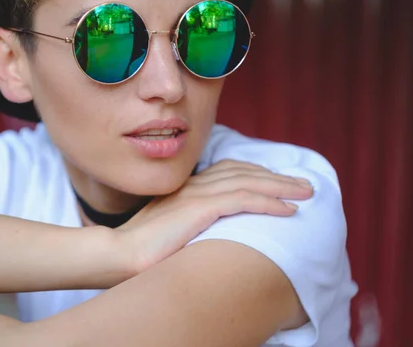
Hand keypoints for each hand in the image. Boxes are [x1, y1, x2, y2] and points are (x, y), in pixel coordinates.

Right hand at [115, 159, 313, 273]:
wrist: (120, 254)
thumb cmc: (142, 250)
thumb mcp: (170, 229)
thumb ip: (190, 221)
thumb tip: (210, 231)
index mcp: (186, 187)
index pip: (229, 170)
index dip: (257, 174)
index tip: (279, 183)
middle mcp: (193, 184)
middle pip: (243, 172)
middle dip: (276, 177)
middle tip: (303, 185)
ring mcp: (195, 194)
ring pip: (248, 183)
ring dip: (281, 187)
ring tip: (306, 194)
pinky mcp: (199, 208)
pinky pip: (242, 200)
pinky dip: (269, 203)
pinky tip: (288, 210)